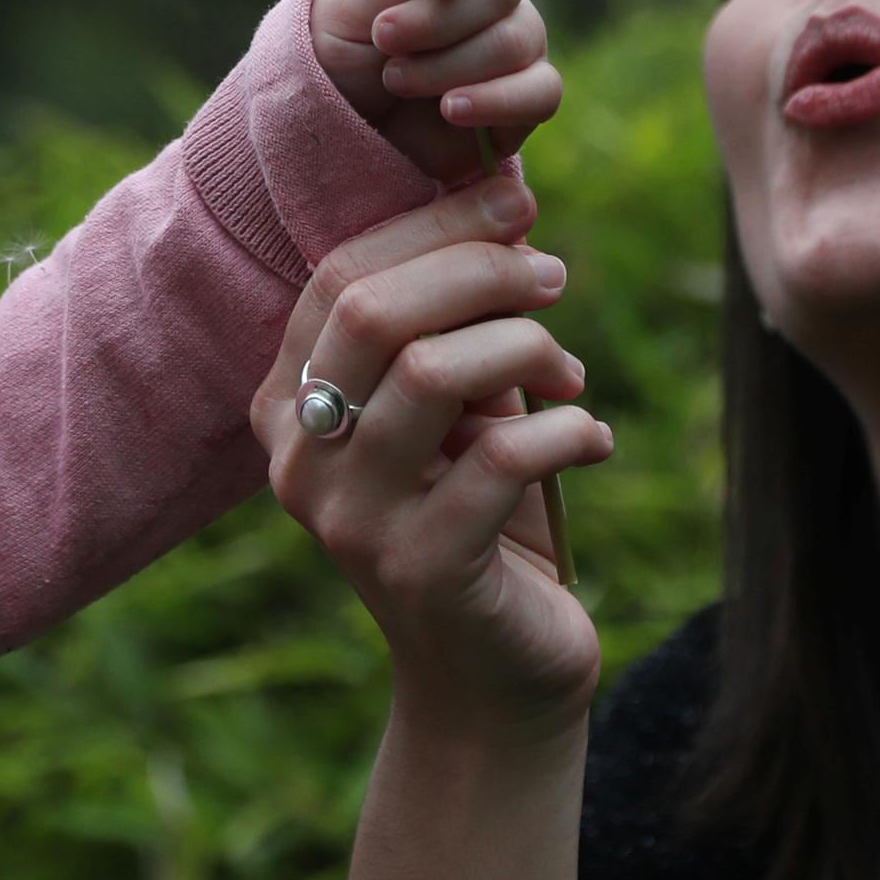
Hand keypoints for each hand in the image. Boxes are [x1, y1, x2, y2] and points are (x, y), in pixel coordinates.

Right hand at [252, 182, 613, 738]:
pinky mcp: (421, 570)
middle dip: (479, 270)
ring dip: (526, 348)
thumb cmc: (483, 520)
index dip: (435, 223)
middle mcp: (297, 460)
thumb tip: (506, 197)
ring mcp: (350, 521)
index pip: (339, 273)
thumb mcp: (459, 409)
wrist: (493, 681)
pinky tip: (594, 440)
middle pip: (373, 310)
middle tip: (553, 276)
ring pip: (430, 372)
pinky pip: (502, 458)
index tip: (518, 200)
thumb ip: (458, 323)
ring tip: (572, 372)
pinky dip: (568, 429)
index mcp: (286, 406)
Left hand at [311, 0, 556, 183]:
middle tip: (383, 39)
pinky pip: (542, 91)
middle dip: (436, 19)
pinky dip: (496, 101)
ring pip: (515, 39)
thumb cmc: (340, 51)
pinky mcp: (524, 93)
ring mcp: (512, 37)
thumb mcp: (343, 8)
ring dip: (445, 66)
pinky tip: (451, 109)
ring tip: (393, 80)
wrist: (341, 124)